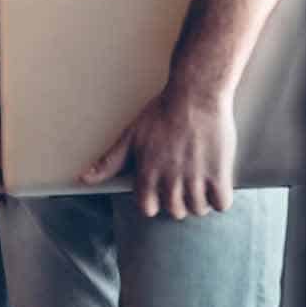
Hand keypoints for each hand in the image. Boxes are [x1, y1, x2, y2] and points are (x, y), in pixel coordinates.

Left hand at [80, 79, 236, 217]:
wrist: (195, 95)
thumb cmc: (162, 112)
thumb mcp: (130, 136)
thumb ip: (109, 162)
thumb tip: (83, 179)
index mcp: (147, 173)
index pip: (148, 208)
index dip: (154, 202)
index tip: (160, 192)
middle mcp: (170, 180)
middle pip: (175, 211)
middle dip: (177, 202)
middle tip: (182, 185)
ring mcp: (195, 178)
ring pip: (198, 209)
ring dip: (199, 202)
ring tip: (199, 185)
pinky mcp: (218, 174)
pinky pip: (222, 203)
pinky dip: (220, 199)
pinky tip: (216, 185)